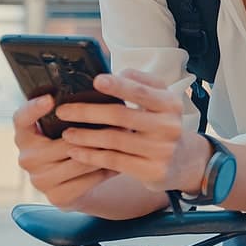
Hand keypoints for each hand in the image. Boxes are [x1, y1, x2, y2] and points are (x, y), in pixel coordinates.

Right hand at [13, 94, 116, 208]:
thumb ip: (71, 111)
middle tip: (120, 120)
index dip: (33, 109)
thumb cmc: (73, 145)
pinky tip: (118, 163)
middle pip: (63, 142)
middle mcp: (27, 158)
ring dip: (104, 150)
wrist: (76, 185)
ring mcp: (39, 180)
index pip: (21, 119)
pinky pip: (87, 180)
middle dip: (94, 131)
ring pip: (79, 161)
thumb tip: (99, 84)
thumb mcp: (66, 127)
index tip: (50, 99)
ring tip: (125, 140)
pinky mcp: (56, 197)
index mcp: (25, 135)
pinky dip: (104, 171)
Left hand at [56, 69, 205, 192]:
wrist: (182, 161)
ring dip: (85, 136)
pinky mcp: (153, 171)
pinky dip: (92, 156)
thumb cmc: (160, 124)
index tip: (96, 81)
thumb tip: (115, 74)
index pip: (141, 91)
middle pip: (121, 116)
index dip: (118, 86)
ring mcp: (162, 150)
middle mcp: (169, 126)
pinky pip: (114, 161)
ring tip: (66, 133)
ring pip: (114, 140)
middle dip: (88, 112)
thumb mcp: (159, 100)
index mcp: (170, 103)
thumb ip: (140, 83)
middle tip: (63, 111)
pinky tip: (76, 151)